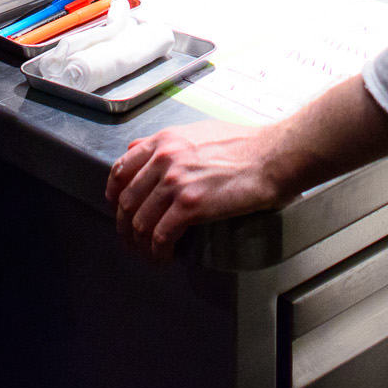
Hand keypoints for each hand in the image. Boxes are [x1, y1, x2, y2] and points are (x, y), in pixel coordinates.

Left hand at [107, 122, 289, 261]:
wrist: (273, 155)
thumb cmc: (245, 144)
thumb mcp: (197, 131)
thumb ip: (165, 141)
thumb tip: (136, 149)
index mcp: (164, 141)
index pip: (120, 170)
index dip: (114, 196)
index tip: (119, 210)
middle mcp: (164, 159)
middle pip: (126, 201)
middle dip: (125, 227)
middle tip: (133, 241)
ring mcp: (176, 182)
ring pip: (139, 222)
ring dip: (140, 245)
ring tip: (150, 254)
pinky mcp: (191, 205)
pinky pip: (161, 236)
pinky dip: (158, 252)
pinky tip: (165, 257)